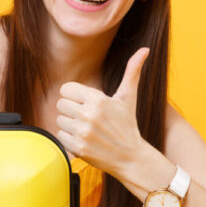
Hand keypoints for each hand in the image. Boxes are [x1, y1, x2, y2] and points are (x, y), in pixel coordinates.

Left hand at [55, 47, 149, 174]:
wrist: (131, 157)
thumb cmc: (127, 124)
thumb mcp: (129, 97)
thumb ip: (133, 71)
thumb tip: (145, 49)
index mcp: (98, 100)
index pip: (66, 89)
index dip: (75, 96)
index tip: (85, 103)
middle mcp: (89, 115)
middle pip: (60, 104)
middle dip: (72, 110)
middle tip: (87, 117)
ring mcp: (82, 132)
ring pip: (60, 121)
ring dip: (70, 125)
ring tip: (87, 129)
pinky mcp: (77, 148)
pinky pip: (60, 136)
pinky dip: (69, 139)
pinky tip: (84, 140)